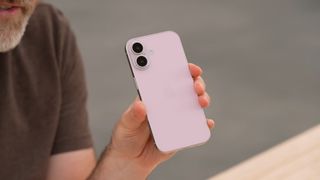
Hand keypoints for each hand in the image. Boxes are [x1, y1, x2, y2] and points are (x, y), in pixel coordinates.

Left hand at [100, 63, 213, 178]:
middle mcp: (168, 104)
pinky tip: (207, 123)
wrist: (132, 159)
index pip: (168, 77)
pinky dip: (205, 124)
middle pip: (186, 88)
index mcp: (154, 96)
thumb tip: (141, 105)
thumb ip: (133, 115)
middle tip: (196, 85)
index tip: (188, 66)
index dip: (180, 69)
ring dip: (202, 99)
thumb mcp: (126, 123)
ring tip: (201, 101)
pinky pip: (196, 126)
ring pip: (194, 104)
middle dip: (195, 82)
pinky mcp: (182, 132)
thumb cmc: (127, 136)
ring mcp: (177, 117)